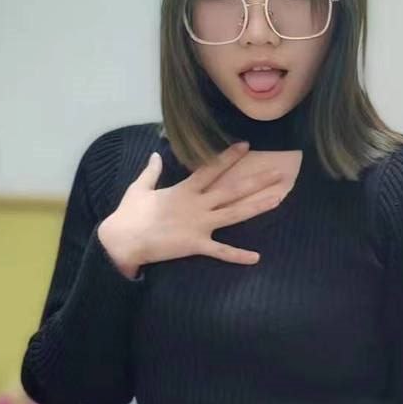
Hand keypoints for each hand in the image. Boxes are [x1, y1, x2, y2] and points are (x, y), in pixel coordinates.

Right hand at [98, 141, 284, 275]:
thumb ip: (151, 172)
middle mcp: (197, 204)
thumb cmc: (129, 214)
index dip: (229, 157)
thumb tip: (154, 155)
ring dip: (257, 207)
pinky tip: (256, 257)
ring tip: (279, 199)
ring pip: (234, 214)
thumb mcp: (139, 187)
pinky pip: (220, 251)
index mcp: (184, 190)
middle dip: (257, 180)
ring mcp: (199, 225)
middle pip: (233, 190)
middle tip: (279, 172)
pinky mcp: (195, 245)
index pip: (211, 169)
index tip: (246, 146)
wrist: (123, 240)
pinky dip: (237, 256)